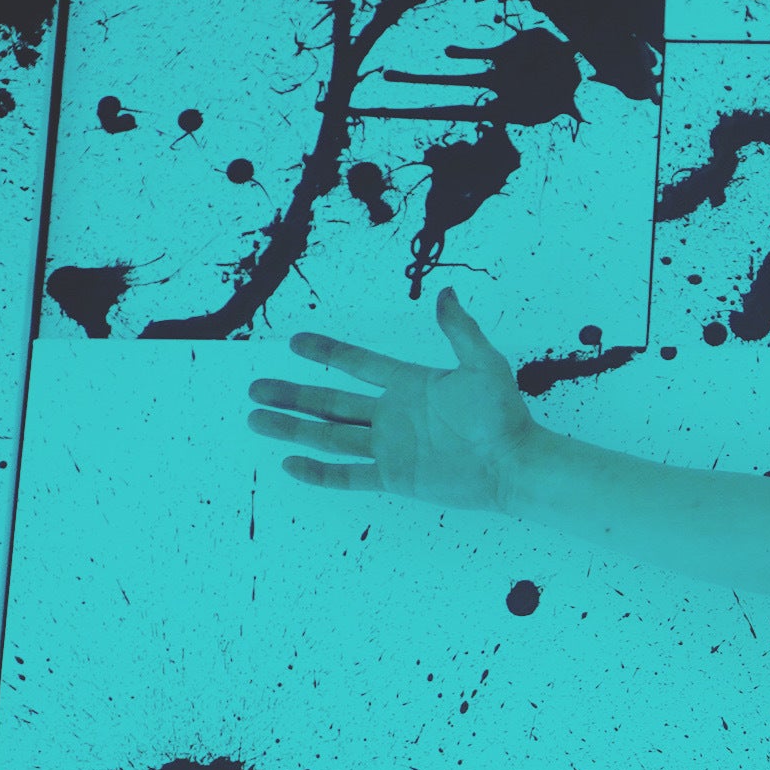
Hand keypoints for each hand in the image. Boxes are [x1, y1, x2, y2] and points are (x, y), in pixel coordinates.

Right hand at [247, 287, 542, 513]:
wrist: (514, 464)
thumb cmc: (505, 415)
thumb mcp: (484, 365)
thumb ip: (460, 331)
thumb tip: (446, 292)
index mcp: (408, 385)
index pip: (357, 364)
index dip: (327, 352)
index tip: (296, 342)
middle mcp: (392, 415)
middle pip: (330, 403)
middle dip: (292, 395)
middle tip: (255, 388)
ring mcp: (391, 447)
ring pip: (329, 437)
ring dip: (292, 428)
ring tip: (256, 419)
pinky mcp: (395, 477)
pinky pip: (349, 475)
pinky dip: (319, 473)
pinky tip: (290, 465)